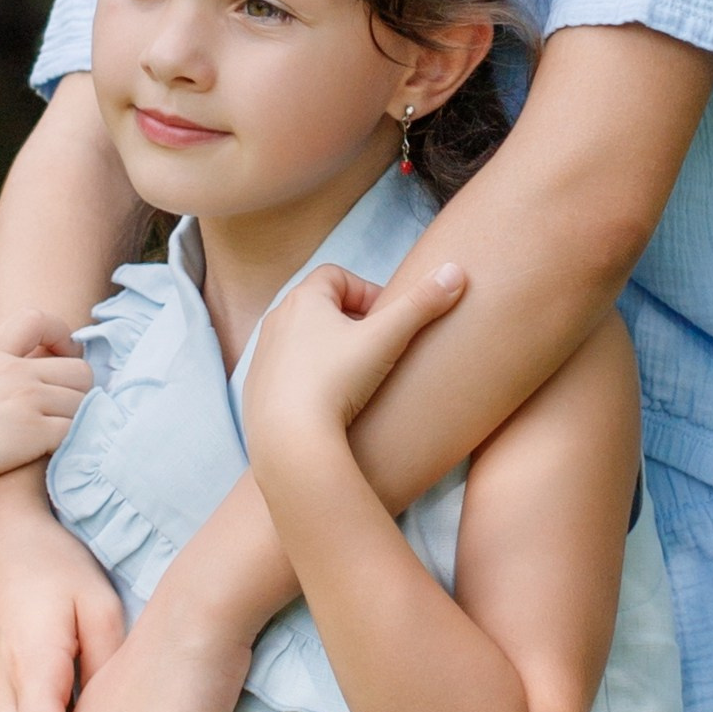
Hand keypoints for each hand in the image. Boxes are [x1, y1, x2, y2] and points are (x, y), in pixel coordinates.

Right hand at [0, 312, 90, 519]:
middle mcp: (12, 372)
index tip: (62, 356)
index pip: (35, 320)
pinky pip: (78, 431)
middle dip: (78, 393)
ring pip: (85, 402)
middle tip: (65, 417)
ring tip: (57, 443)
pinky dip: (75, 444)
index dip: (60, 334)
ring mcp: (26, 400)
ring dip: (79, 423)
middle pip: (79, 370)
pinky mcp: (35, 432)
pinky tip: (57, 458)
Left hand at [241, 259, 466, 472]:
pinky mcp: (257, 391)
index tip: (388, 320)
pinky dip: (311, 380)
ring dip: (330, 351)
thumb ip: (421, 304)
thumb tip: (456, 270)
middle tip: (379, 348)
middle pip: (319, 308)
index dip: (367, 291)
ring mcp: (263, 357)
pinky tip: (332, 405)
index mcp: (302, 300)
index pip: (337, 276)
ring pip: (303, 342)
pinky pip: (288, 375)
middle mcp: (276, 321)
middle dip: (351, 322)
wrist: (289, 441)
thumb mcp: (386, 339)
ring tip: (358, 378)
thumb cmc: (335, 382)